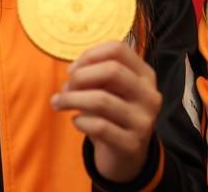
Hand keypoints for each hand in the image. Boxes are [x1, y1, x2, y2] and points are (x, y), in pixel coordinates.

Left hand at [51, 41, 162, 182]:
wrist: (127, 157)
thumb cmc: (113, 116)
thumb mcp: (110, 91)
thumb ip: (95, 77)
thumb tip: (72, 73)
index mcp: (145, 75)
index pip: (119, 50)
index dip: (90, 55)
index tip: (73, 69)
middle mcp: (149, 95)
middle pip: (112, 70)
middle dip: (81, 76)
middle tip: (65, 87)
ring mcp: (143, 121)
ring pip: (102, 99)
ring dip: (72, 99)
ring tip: (58, 103)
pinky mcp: (131, 144)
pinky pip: (99, 126)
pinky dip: (80, 121)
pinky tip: (76, 121)